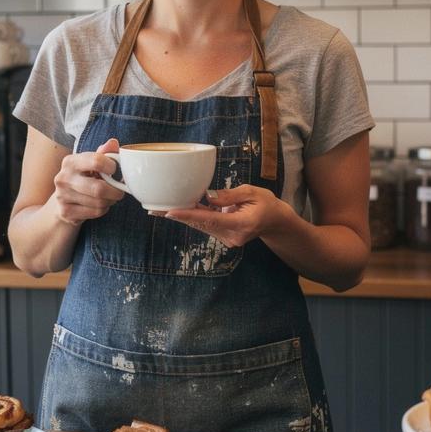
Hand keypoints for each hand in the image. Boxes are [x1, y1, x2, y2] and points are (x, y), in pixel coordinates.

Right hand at [51, 138, 124, 225]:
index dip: (112, 167)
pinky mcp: (66, 211)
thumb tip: (113, 143)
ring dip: (110, 201)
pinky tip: (99, 205)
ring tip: (108, 197)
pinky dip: (103, 210)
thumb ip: (103, 153)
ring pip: (99, 202)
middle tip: (119, 191)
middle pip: (99, 188)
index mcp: (70, 161)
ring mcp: (62, 196)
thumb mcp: (90, 163)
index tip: (115, 170)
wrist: (61, 201)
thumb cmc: (82, 178)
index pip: (96, 161)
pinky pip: (95, 212)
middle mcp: (63, 177)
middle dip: (115, 192)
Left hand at [163, 185, 286, 247]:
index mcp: (241, 223)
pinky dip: (193, 218)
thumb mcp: (252, 192)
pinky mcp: (225, 238)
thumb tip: (208, 196)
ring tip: (160, 210)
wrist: (276, 222)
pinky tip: (177, 211)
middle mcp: (232, 236)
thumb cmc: (267, 204)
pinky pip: (206, 226)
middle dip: (178, 216)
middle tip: (155, 209)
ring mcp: (228, 239)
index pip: (210, 219)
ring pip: (201, 226)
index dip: (189, 215)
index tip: (170, 212)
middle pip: (200, 224)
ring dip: (182, 217)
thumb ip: (230, 195)